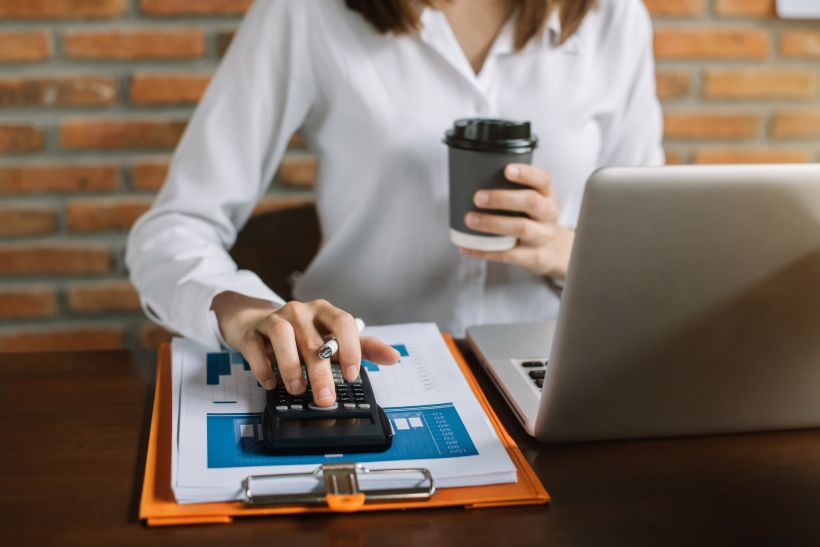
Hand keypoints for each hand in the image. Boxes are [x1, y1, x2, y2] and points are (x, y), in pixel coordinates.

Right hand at [211, 292, 399, 406]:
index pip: (342, 322)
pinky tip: (270, 383)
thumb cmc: (302, 333)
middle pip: (313, 339)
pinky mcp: (252, 331)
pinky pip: (256, 347)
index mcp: (324, 311)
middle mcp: (300, 312)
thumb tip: (393, 357)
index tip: (353, 374)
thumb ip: (364, 347)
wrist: (257, 321)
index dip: (350, 347)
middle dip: (321, 372)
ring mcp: (274, 319)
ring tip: (297, 389)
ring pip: (282, 336)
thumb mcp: (333, 338)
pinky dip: (263, 366)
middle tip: (326, 398)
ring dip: (291, 365)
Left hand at [458, 163, 574, 279]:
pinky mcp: (534, 257)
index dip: (526, 174)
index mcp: (546, 196)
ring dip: (493, 223)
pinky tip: (466, 247)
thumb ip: (511, 191)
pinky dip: (485, 251)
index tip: (506, 170)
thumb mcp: (533, 202)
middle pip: (531, 202)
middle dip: (503, 199)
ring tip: (470, 220)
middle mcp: (548, 214)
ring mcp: (543, 236)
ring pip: (521, 228)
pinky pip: (508, 255)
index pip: (542, 180)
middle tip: (478, 198)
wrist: (556, 251)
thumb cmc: (534, 220)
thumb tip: (467, 180)